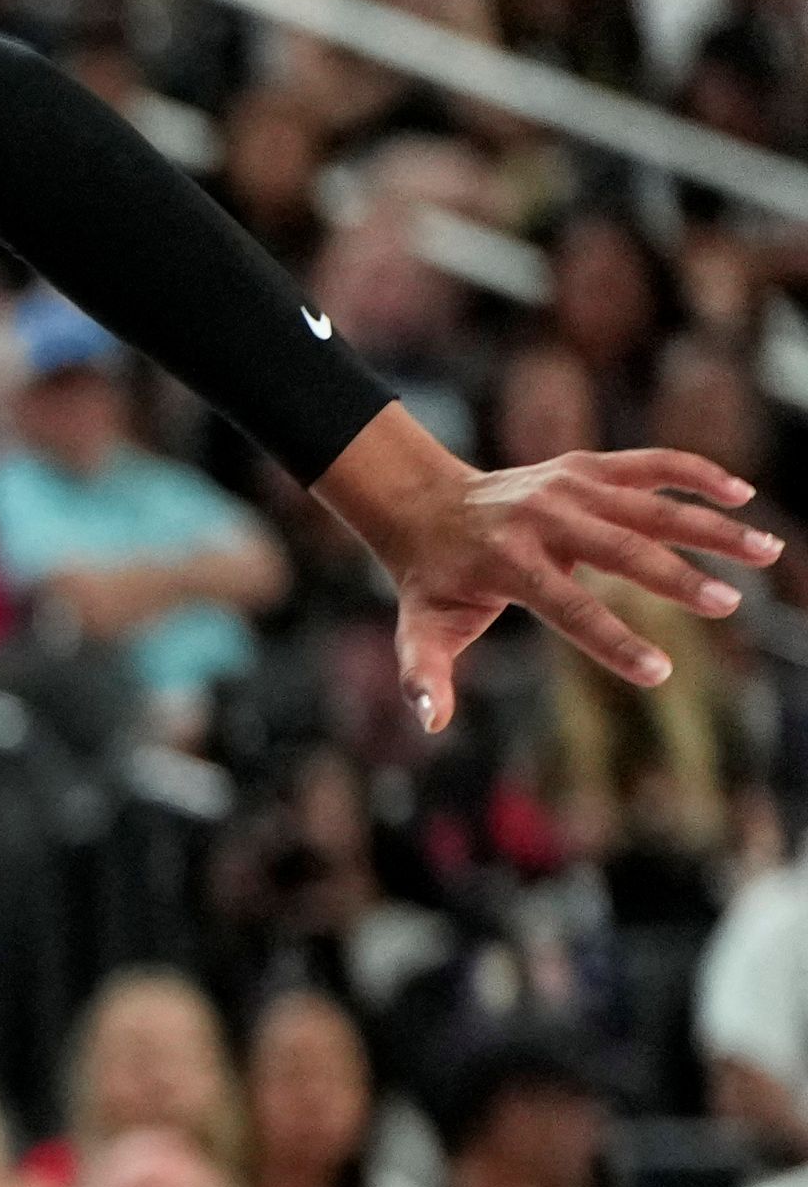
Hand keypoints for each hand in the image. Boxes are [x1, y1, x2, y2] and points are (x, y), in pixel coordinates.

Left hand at [362, 441, 779, 732]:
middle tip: (729, 605)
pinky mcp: (587, 466)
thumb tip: (429, 721)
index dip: (613, 642)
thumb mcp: (420, 630)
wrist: (426, 505)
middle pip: (622, 551)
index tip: (659, 673)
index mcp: (508, 565)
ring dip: (711, 527)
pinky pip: (650, 465)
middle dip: (677, 579)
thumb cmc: (433, 582)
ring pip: (651, 505)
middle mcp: (543, 520)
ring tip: (766, 551)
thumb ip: (423, 675)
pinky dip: (696, 473)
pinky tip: (742, 495)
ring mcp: (568, 487)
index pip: (569, 609)